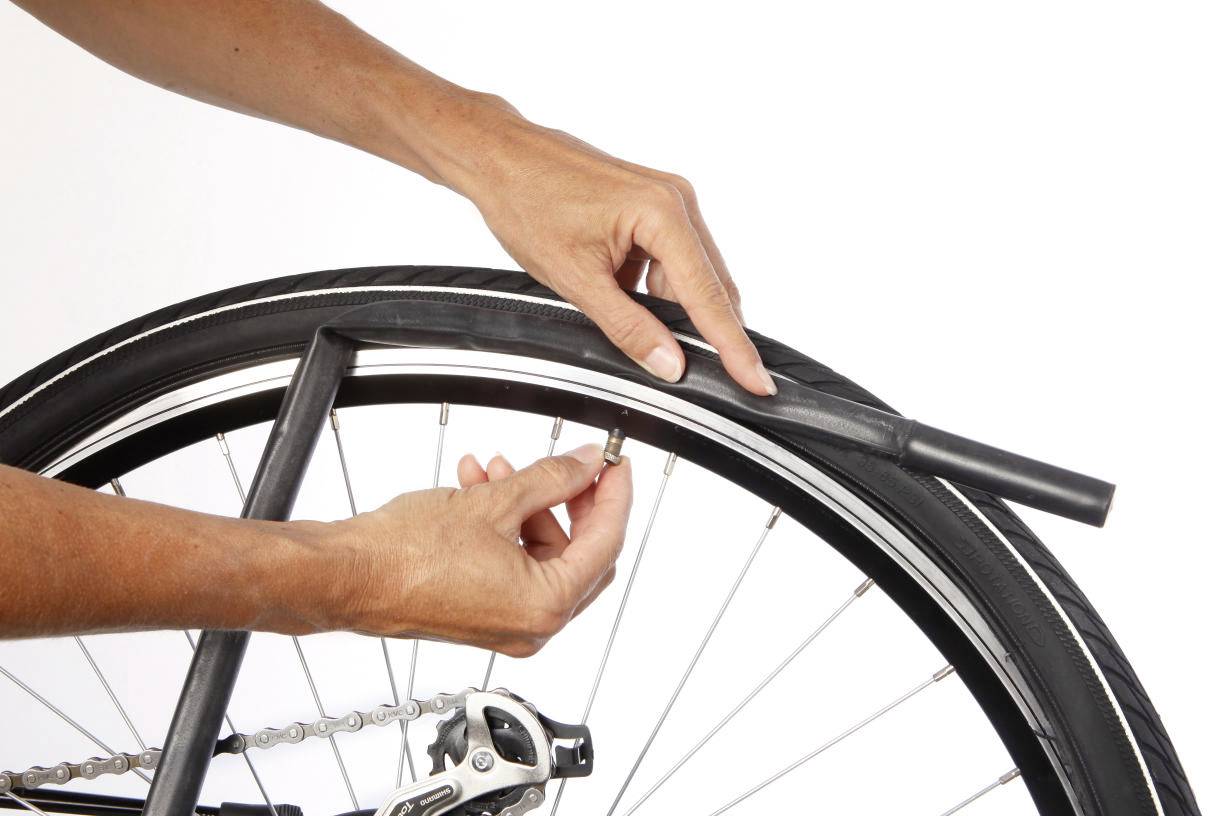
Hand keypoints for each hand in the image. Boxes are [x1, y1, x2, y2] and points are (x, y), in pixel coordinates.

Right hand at [319, 444, 631, 656]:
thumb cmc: (402, 557)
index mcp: (545, 606)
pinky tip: (480, 489)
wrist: (347, 575)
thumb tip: (585, 465)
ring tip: (500, 469)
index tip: (615, 466)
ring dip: (527, 506)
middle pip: (579, 553)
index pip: (605, 544)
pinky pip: (512, 564)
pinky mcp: (482, 613)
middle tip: (571, 466)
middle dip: (572, 501)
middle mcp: (531, 626)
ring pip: (541, 554)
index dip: (614, 496)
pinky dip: (504, 526)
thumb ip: (551, 479)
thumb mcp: (492, 503)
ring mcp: (506, 623)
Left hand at [427, 93, 776, 396]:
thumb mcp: (576, 279)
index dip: (735, 347)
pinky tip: (621, 289)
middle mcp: (677, 200)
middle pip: (710, 286)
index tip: (758, 381)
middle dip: (705, 330)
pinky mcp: (654, 204)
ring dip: (670, 306)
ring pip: (690, 276)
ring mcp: (669, 199)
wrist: (500, 156)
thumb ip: (629, 327)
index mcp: (664, 213)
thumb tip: (670, 363)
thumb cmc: (528, 201)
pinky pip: (672, 259)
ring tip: (618, 305)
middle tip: (703, 373)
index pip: (710, 297)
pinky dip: (655, 286)